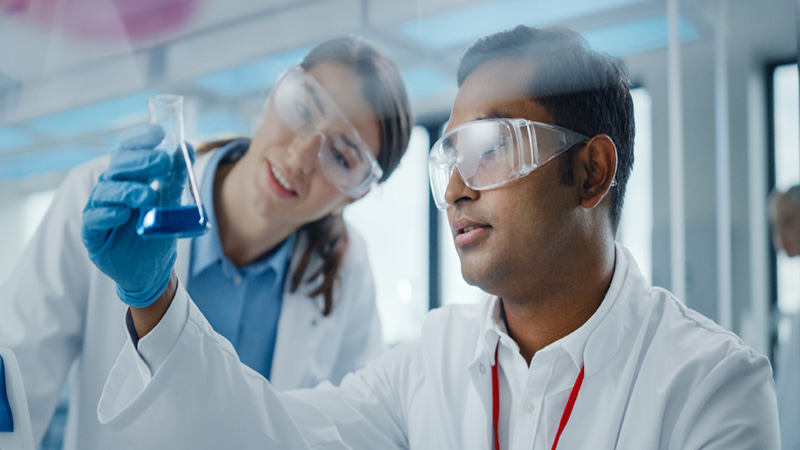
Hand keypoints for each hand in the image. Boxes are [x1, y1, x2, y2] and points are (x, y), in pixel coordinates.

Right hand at [81, 124, 186, 307]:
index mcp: (127, 177)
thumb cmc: (157, 231)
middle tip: (162, 161)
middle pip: (117, 167)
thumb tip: (186, 147)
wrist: (151, 269)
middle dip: (140, 161)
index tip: (159, 133)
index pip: (128, 151)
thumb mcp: (171, 202)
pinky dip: (107, 214)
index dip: (140, 140)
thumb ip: (175, 177)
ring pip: (106, 192)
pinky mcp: (93, 234)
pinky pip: (93, 220)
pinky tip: (122, 214)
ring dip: (128, 190)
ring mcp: (99, 210)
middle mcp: (110, 189)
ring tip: (148, 195)